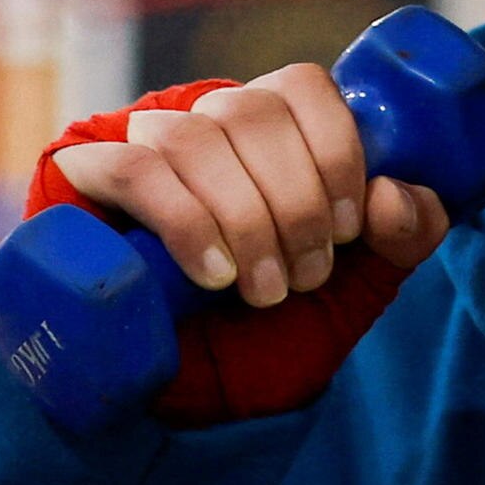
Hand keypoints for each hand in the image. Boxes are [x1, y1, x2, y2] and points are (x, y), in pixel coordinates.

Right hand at [50, 61, 451, 309]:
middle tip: (306, 278)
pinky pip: (134, 170)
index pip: (302, 85)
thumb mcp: (352, 290)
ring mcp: (139, 147)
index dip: (335, 146)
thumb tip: (395, 192)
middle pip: (252, 112)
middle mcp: (203, 123)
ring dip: (244, 218)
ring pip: (195, 139)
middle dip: (294, 202)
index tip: (352, 227)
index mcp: (269, 130)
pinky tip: (213, 274)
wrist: (182, 399)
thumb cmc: (269, 334)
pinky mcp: (84, 179)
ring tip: (263, 290)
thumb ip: (400, 238)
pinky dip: (186, 220)